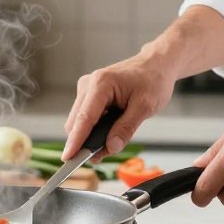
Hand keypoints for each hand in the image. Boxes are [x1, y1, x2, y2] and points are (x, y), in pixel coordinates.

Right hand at [62, 53, 177, 160]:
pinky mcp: (90, 94)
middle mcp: (89, 84)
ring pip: (79, 121)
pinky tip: (109, 132)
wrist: (156, 65)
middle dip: (85, 142)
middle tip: (103, 156)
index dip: (75, 141)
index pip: (84, 118)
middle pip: (77, 122)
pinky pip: (86, 117)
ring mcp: (88, 88)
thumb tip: (111, 147)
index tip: (68, 158)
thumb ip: (126, 128)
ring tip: (112, 142)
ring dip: (90, 136)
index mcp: (101, 84)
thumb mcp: (145, 106)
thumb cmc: (152, 79)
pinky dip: (94, 129)